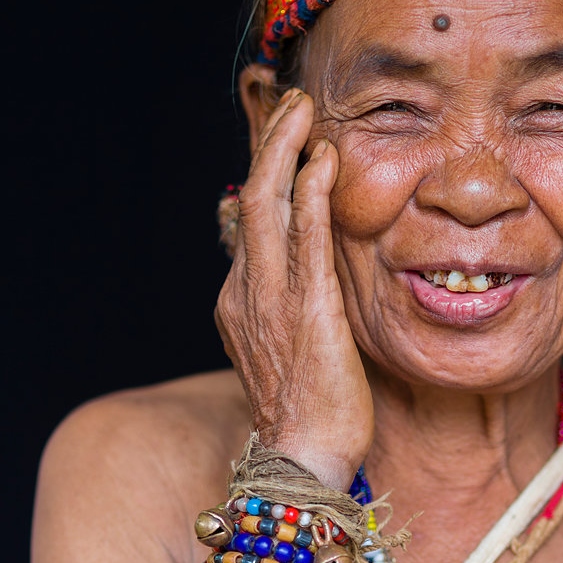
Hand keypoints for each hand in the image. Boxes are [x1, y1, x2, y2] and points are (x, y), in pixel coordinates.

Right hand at [215, 89, 371, 491]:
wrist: (303, 461)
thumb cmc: (309, 413)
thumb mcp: (290, 348)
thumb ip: (292, 302)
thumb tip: (304, 270)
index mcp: (240, 301)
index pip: (253, 221)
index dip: (267, 172)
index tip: (287, 136)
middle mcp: (246, 293)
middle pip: (252, 201)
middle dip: (271, 145)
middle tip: (292, 101)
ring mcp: (270, 301)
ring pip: (269, 208)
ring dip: (285, 152)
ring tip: (303, 109)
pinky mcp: (306, 312)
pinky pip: (304, 240)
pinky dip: (310, 195)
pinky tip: (323, 161)